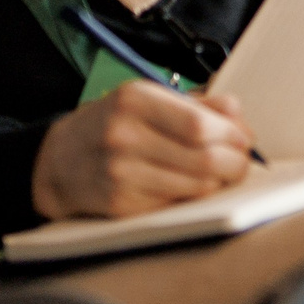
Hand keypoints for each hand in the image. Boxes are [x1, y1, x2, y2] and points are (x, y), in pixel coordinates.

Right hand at [32, 80, 253, 220]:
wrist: (58, 161)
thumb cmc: (116, 124)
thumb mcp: (150, 99)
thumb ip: (199, 104)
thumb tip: (241, 122)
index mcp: (135, 99)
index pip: (200, 124)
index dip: (233, 135)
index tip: (244, 139)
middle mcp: (124, 135)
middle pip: (205, 158)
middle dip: (236, 163)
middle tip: (241, 163)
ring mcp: (120, 173)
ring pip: (197, 186)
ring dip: (220, 183)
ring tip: (221, 175)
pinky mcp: (119, 205)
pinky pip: (177, 204)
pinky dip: (194, 197)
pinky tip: (192, 186)